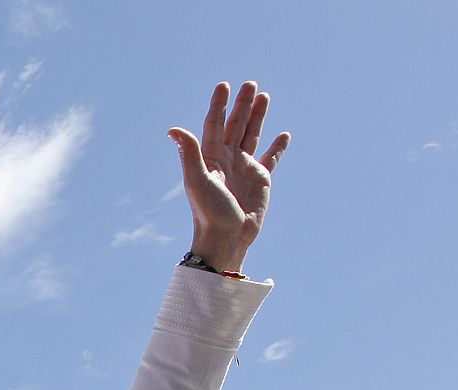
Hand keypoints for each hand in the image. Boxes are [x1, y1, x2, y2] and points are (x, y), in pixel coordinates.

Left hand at [167, 81, 288, 274]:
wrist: (226, 236)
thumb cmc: (208, 211)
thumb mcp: (197, 180)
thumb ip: (189, 153)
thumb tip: (174, 129)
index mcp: (211, 157)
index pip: (214, 124)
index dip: (219, 105)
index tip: (224, 85)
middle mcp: (227, 159)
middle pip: (236, 124)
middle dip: (242, 104)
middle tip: (250, 84)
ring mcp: (244, 168)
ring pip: (252, 135)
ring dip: (258, 116)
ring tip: (265, 96)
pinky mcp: (260, 179)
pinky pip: (271, 158)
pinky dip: (277, 146)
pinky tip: (283, 134)